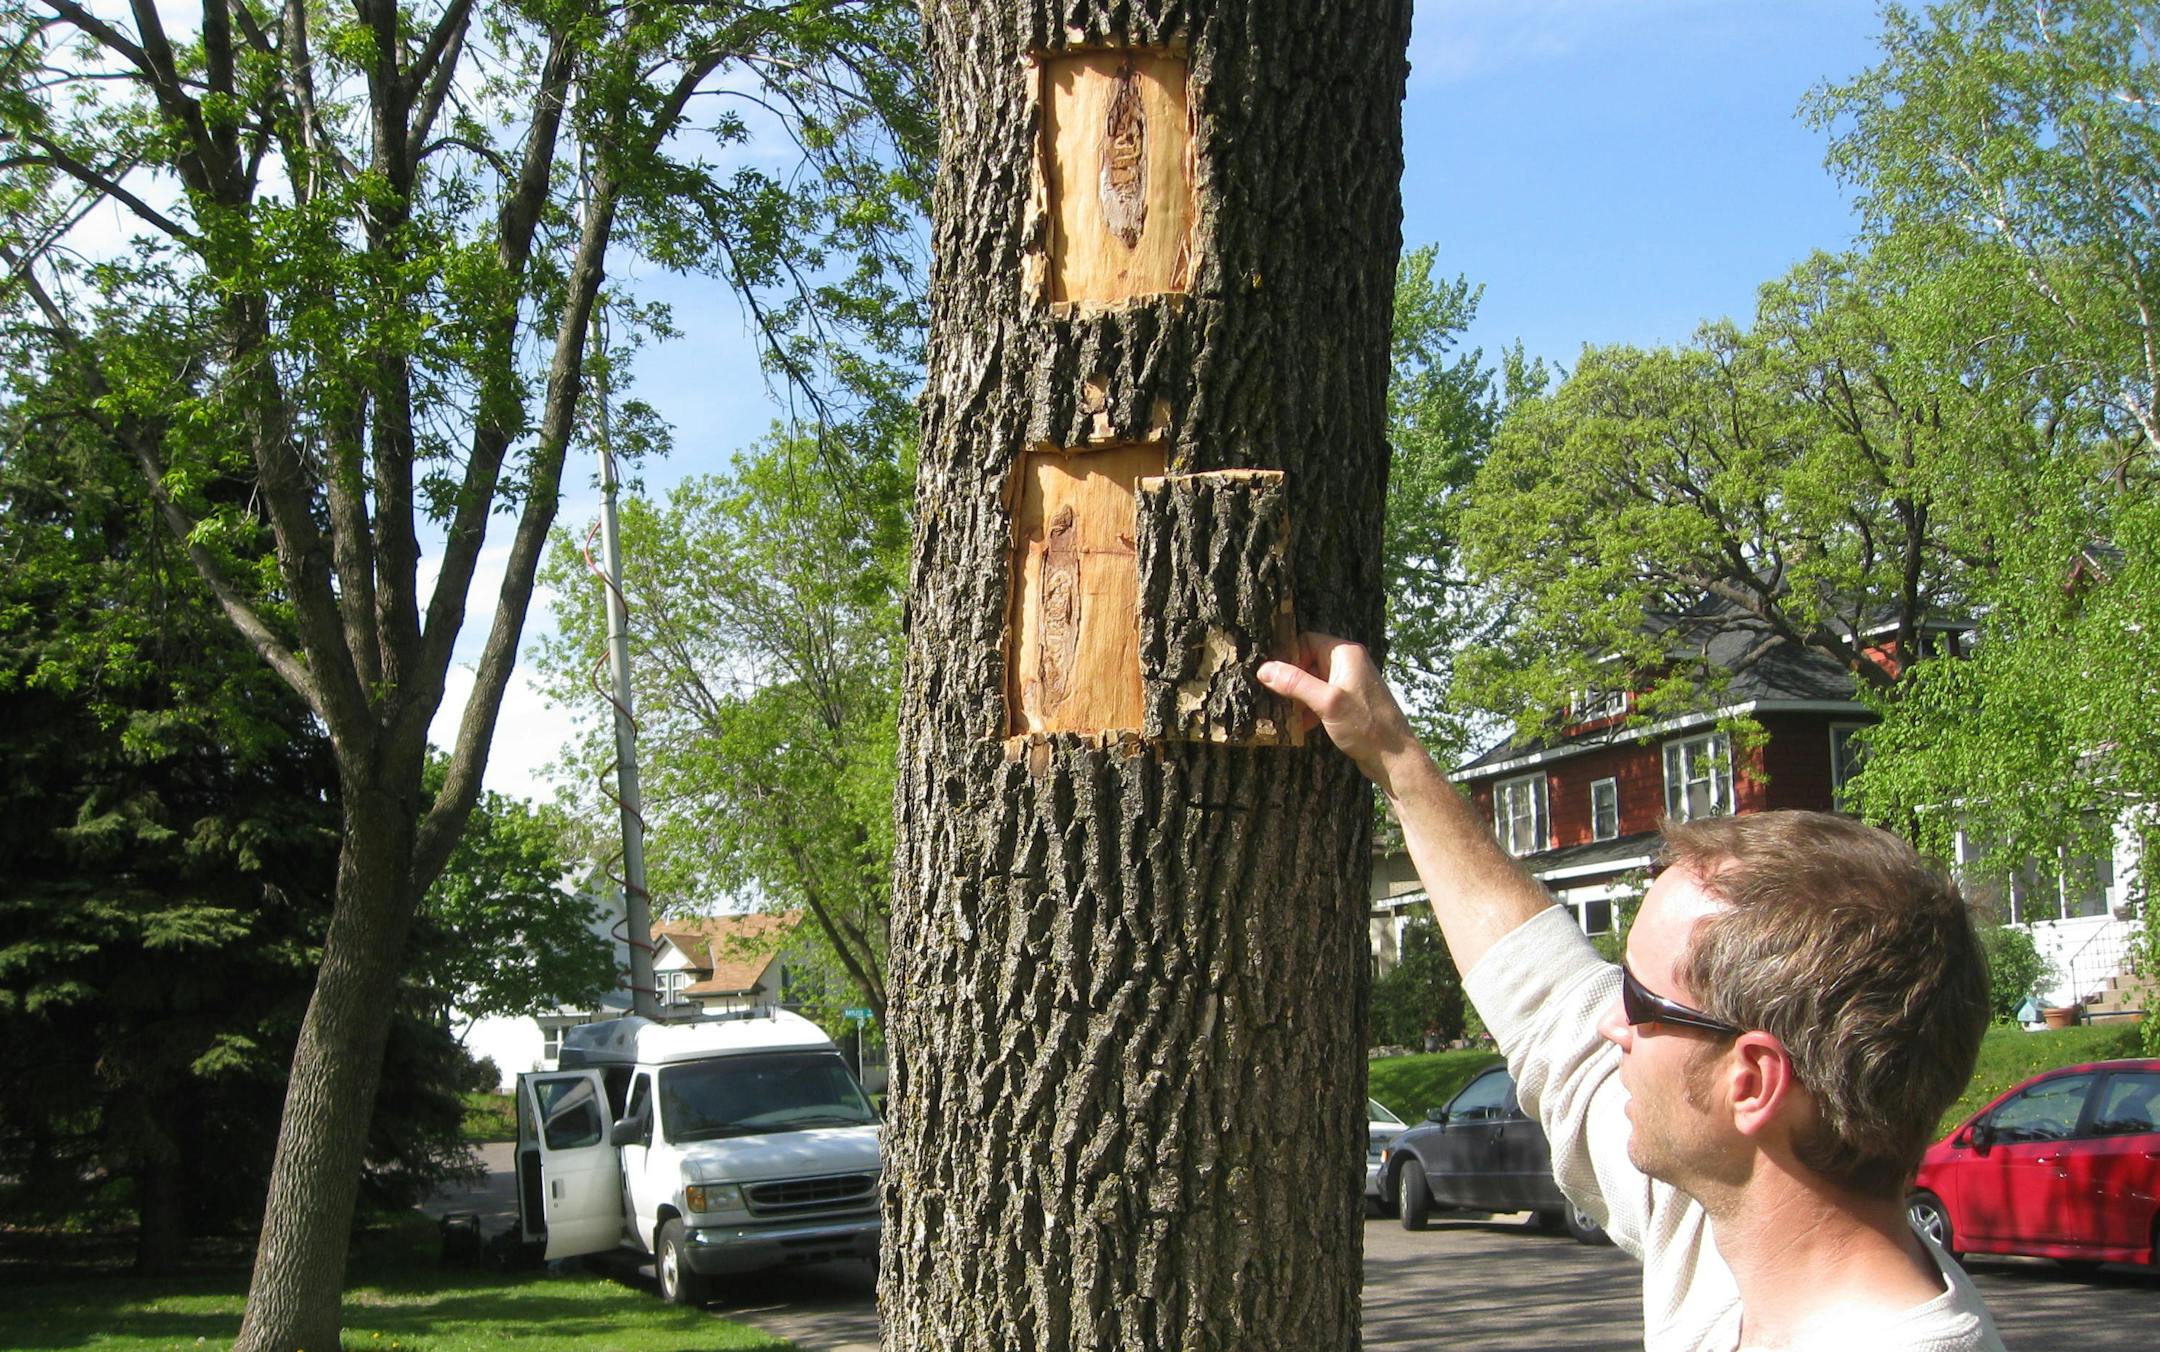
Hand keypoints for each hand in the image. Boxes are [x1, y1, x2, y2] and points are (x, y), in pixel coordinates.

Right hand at [1257, 633, 1423, 790]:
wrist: (1394, 757)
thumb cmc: (1366, 726)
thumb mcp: (1326, 702)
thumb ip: (1295, 683)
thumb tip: (1264, 669)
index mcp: (1346, 654)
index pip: (1307, 640)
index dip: (1289, 657)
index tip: (1274, 679)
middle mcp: (1349, 663)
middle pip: (1308, 660)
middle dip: (1292, 680)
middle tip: (1276, 698)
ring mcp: (1350, 683)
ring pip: (1314, 681)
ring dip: (1299, 697)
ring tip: (1287, 715)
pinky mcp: (1350, 702)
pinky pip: (1323, 697)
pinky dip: (1310, 708)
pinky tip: (1302, 725)